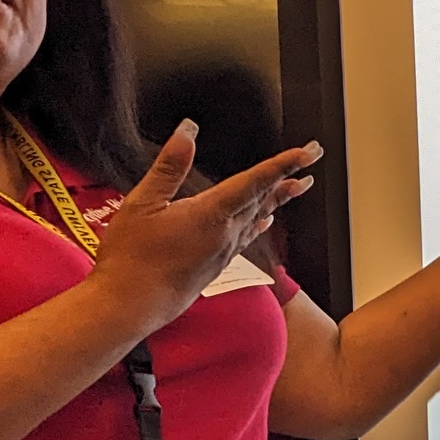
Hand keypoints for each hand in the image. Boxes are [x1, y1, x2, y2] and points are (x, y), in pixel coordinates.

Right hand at [89, 123, 319, 327]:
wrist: (128, 307)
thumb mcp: (143, 203)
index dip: (284, 163)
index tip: (308, 152)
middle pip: (264, 200)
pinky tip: (262, 224)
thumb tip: (188, 132)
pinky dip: (258, 225)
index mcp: (211, 215)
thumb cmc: (130, 259)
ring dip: (277, 200)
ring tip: (297, 187)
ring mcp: (221, 253)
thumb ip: (169, 166)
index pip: (255, 182)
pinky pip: (245, 239)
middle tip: (310, 162)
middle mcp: (225, 235)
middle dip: (288, 177)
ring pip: (258, 219)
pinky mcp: (214, 267)